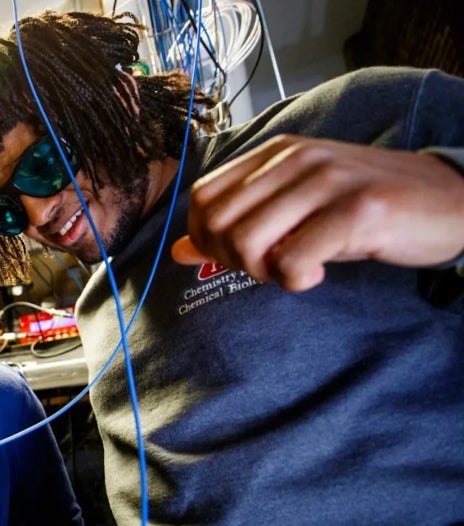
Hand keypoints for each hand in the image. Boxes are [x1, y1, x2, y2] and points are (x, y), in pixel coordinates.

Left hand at [171, 134, 463, 290]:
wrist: (448, 203)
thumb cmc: (366, 211)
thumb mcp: (296, 210)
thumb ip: (240, 222)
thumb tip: (179, 251)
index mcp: (276, 153)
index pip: (201, 198)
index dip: (206, 239)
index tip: (238, 256)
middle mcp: (296, 158)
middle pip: (217, 223)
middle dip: (230, 260)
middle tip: (268, 268)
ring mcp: (327, 180)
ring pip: (247, 240)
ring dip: (261, 272)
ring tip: (292, 271)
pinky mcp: (357, 210)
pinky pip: (293, 259)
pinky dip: (295, 280)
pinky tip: (317, 276)